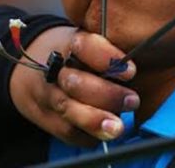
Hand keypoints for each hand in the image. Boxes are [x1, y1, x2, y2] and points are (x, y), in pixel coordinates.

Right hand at [9, 28, 138, 145]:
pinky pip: (66, 132)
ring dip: (95, 121)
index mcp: (68, 43)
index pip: (84, 46)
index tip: (131, 71)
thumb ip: (109, 48)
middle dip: (106, 95)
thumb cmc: (74, 52)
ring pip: (69, 110)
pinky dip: (87, 136)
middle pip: (76, 83)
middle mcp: (55, 70)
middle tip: (132, 101)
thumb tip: (144, 56)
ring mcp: (47, 95)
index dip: (107, 58)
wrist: (30, 65)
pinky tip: (104, 134)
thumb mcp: (87, 39)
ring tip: (117, 127)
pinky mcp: (45, 118)